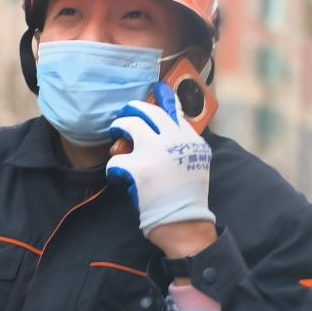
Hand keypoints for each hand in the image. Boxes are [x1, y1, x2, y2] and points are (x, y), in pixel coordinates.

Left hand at [107, 82, 216, 246]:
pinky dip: (114, 168)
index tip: (159, 90)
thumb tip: (170, 125)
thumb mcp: (197, 162)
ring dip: (118, 128)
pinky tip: (118, 176)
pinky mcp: (138, 168)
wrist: (184, 221)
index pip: (174, 110)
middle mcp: (174, 139)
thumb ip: (184, 142)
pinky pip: (115, 160)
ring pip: (128, 126)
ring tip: (114, 134)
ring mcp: (155, 151)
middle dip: (132, 110)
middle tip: (125, 114)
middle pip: (148, 111)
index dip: (164, 99)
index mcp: (190, 138)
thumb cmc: (188, 196)